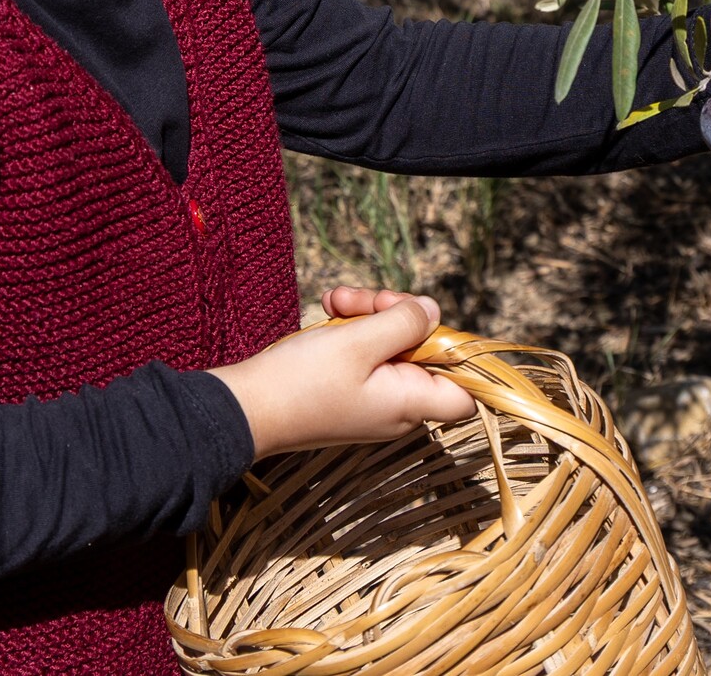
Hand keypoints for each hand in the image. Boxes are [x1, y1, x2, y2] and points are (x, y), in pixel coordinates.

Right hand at [207, 289, 476, 458]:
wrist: (244, 409)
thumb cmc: (303, 381)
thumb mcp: (359, 341)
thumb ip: (405, 323)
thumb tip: (434, 312)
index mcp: (410, 402)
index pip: (466, 393)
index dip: (460, 355)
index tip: (429, 324)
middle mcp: (397, 406)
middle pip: (423, 350)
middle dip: (394, 315)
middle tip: (365, 301)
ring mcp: (371, 399)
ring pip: (389, 344)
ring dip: (366, 315)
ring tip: (335, 302)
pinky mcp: (347, 390)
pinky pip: (364, 353)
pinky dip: (349, 330)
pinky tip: (328, 313)